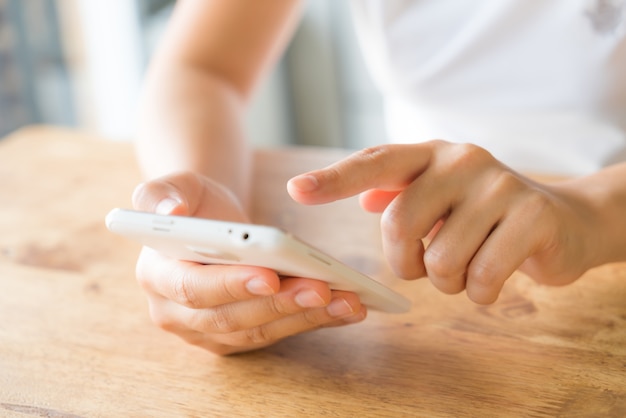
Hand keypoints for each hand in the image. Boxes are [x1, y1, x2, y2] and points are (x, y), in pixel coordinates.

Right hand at [133, 172, 365, 354]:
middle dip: (280, 304)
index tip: (270, 275)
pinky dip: (314, 322)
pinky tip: (347, 309)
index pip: (192, 288)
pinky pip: (277, 333)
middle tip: (322, 288)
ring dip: (304, 317)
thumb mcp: (176, 186)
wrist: (211, 225)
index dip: (231, 286)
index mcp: (157, 276)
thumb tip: (170, 212)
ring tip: (345, 299)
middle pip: (231, 316)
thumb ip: (162, 193)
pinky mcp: (237, 337)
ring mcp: (207, 331)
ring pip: (259, 331)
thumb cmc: (196, 203)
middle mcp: (176, 314)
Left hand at [287, 142, 601, 303]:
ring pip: (440, 260)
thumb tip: (364, 199)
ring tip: (466, 269)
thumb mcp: (441, 196)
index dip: (334, 179)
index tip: (297, 191)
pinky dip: (479, 292)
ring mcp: (500, 185)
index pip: (375, 161)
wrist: (561, 220)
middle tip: (423, 268)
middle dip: (404, 263)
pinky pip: (481, 277)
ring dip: (447, 282)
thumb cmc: (483, 214)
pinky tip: (491, 279)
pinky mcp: (532, 216)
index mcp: (431, 154)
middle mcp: (462, 160)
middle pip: (398, 224)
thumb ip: (401, 193)